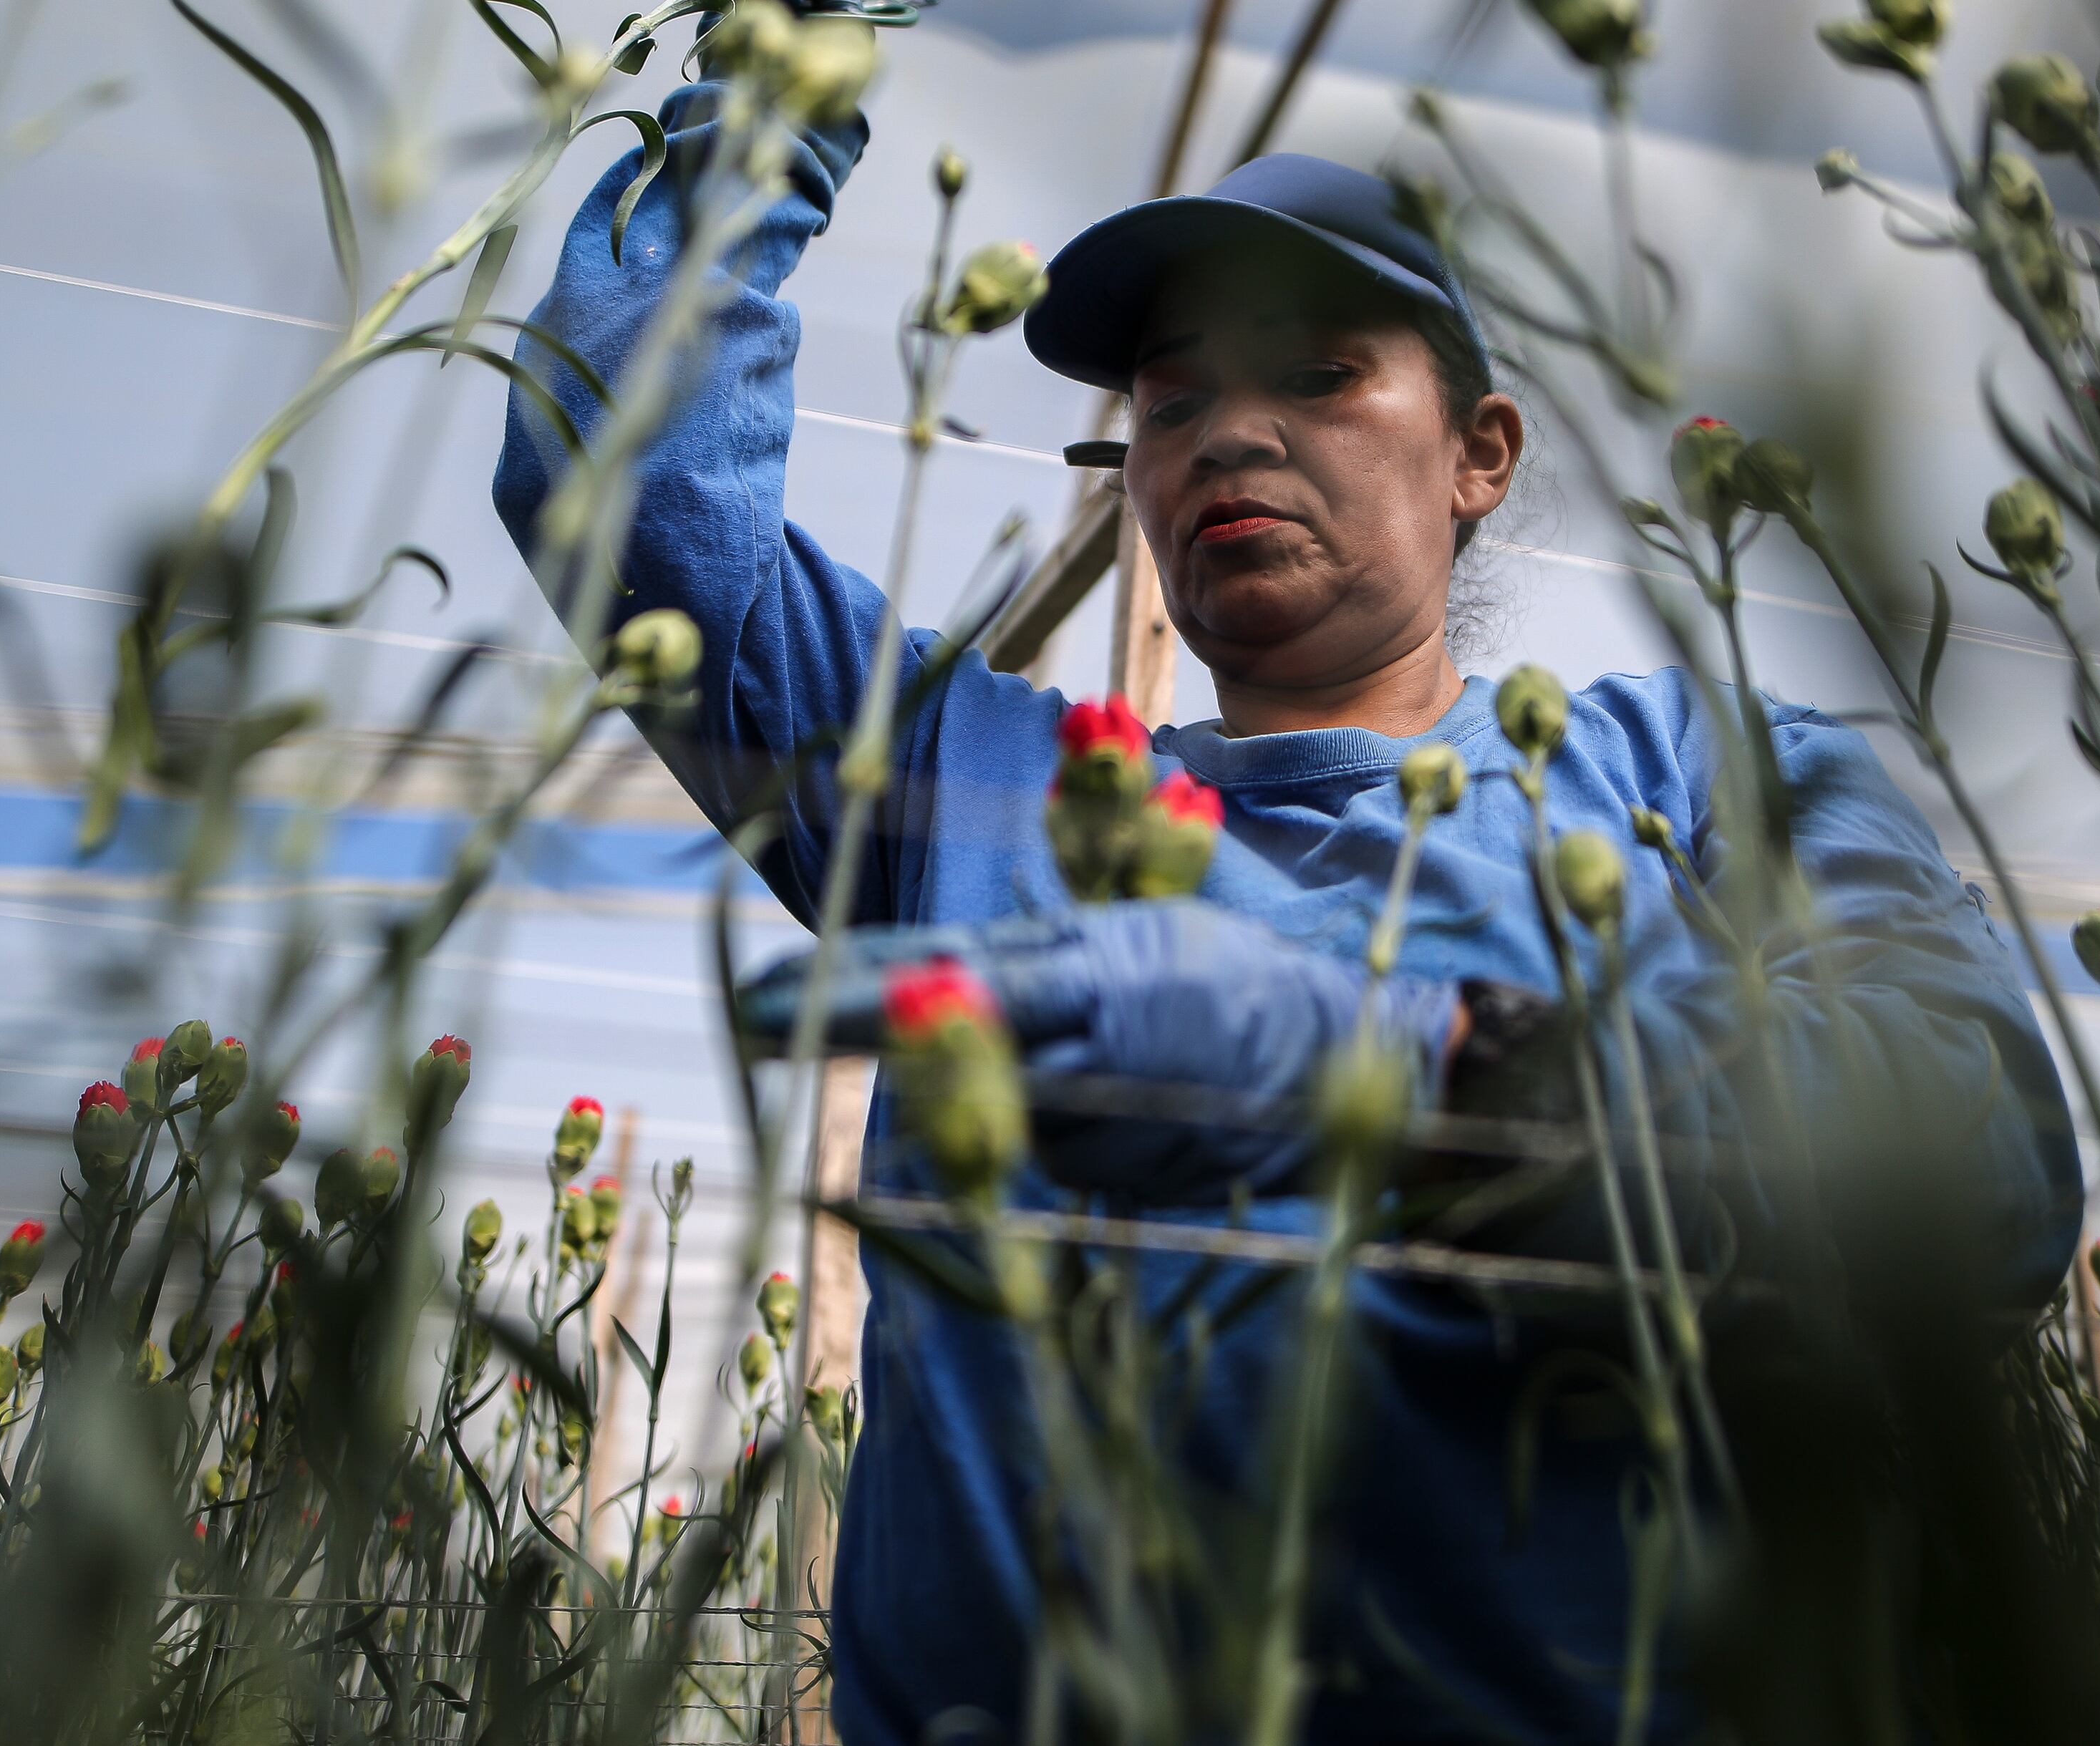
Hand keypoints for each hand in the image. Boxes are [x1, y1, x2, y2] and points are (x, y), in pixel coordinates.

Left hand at [731, 903, 1456, 1203]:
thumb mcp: (1142, 931)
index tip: (771, 987)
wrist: (1343, 1064)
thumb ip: (1048, 948)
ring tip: (1057, 1055)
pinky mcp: (1121, 1167)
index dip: (854, 980)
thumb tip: (952, 956)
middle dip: (854, 1028)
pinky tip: (1100, 1102)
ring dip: (982, 1086)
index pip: (947, 965)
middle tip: (756, 1016)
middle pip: (940, 1038)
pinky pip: (1052, 1148)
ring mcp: (1102, 1108)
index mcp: (1089, 963)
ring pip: (994, 1102)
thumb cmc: (1235, 980)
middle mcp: (1082, 1034)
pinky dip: (1052, 1124)